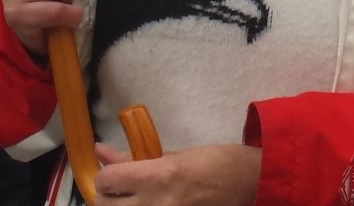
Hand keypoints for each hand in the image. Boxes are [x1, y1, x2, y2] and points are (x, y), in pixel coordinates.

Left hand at [94, 142, 260, 204]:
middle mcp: (155, 205)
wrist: (251, 186)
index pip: (107, 180)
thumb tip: (102, 152)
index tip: (115, 175)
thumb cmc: (217, 163)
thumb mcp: (175, 154)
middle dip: (108, 197)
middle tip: (121, 191)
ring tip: (135, 201)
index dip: (106, 176)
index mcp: (158, 177)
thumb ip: (136, 158)